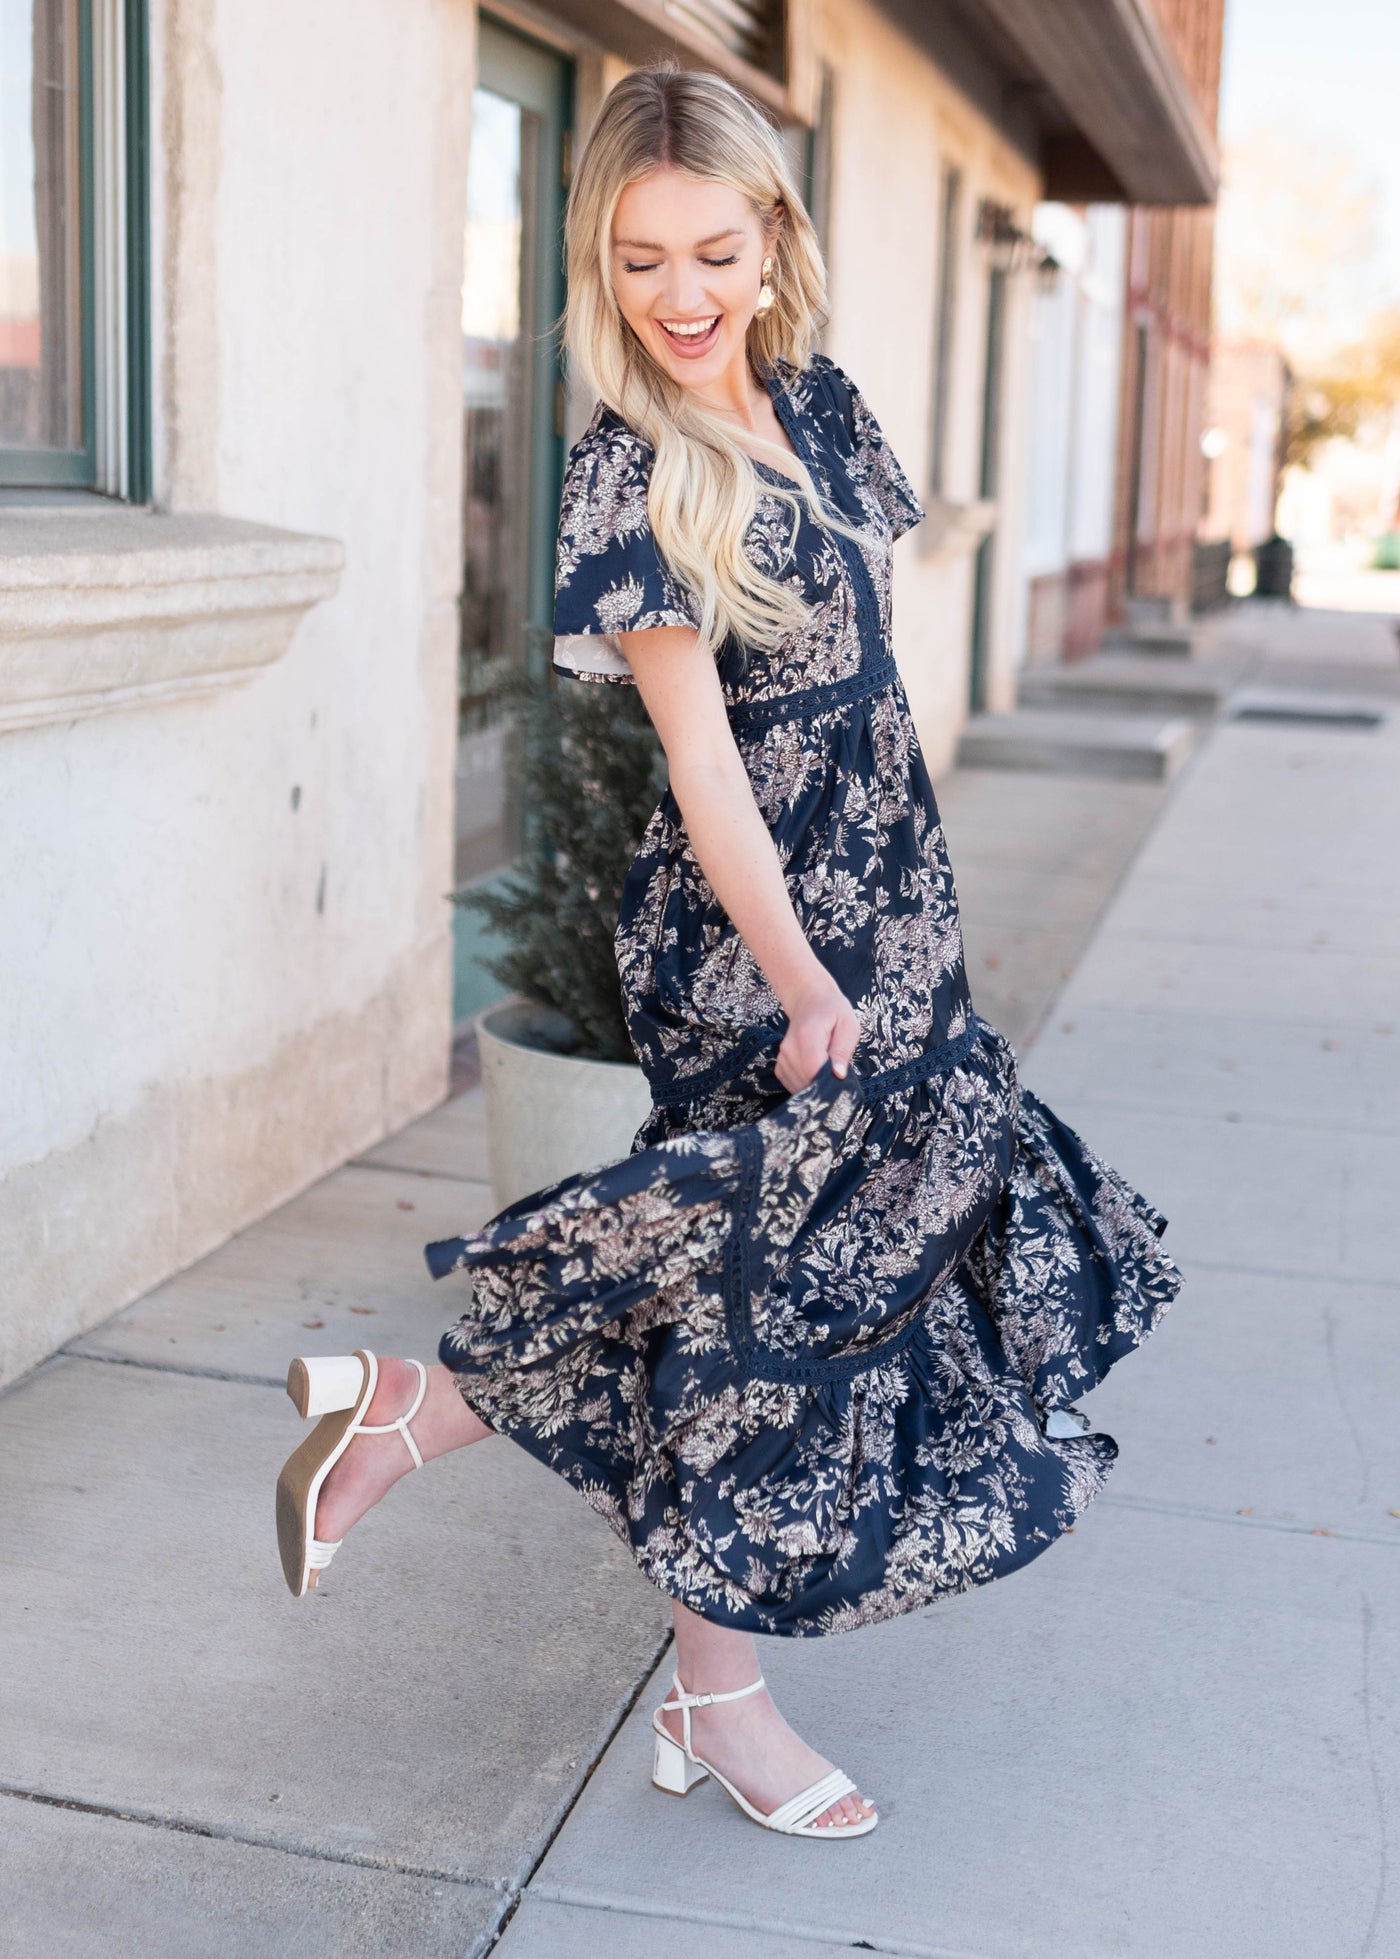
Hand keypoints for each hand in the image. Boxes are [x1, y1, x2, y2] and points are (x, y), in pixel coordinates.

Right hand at [775, 976, 861, 1093]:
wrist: (809, 1001)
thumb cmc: (832, 1012)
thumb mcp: (848, 1026)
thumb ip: (843, 1050)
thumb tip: (839, 1075)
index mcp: (807, 1036)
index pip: (813, 1070)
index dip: (829, 1081)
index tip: (842, 1079)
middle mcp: (789, 1048)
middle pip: (805, 1081)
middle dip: (824, 1086)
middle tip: (838, 1075)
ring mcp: (782, 1058)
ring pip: (799, 1087)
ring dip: (815, 1086)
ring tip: (827, 1072)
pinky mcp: (780, 1066)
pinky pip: (792, 1085)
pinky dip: (805, 1085)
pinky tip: (815, 1074)